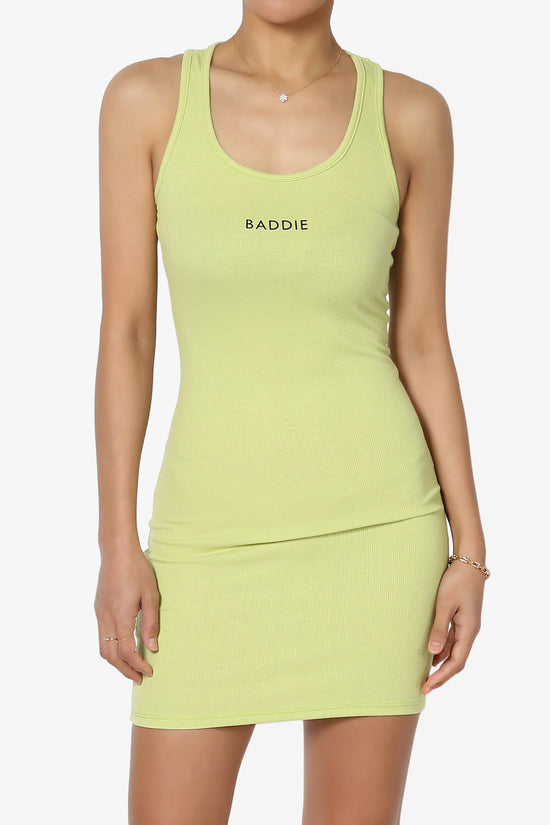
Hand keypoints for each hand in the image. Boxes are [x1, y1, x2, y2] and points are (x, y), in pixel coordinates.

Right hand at [94, 547, 159, 683]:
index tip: (149, 672)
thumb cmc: (138, 570)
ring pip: (102, 648)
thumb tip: (152, 649)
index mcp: (120, 616)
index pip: (126, 651)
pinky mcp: (98, 608)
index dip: (137, 665)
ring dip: (116, 662)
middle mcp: (106, 618)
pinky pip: (101, 636)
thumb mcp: (151, 595)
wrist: (116, 551)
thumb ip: (151, 624)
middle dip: (124, 670)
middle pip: (110, 655)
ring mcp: (99, 613)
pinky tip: (123, 647)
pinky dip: (111, 648)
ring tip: (131, 668)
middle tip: (140, 678)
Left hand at [422, 555, 485, 694]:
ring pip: (454, 651)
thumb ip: (439, 628)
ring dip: (441, 663)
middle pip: (457, 661)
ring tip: (425, 674)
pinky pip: (453, 640)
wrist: (469, 562)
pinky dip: (442, 649)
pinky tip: (431, 653)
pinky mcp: (462, 618)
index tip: (427, 686)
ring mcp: (466, 625)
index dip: (442, 677)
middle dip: (441, 675)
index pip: (456, 662)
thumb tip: (433, 653)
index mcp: (468, 630)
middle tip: (424, 686)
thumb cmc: (456, 580)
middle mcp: (470, 631)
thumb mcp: (444, 604)